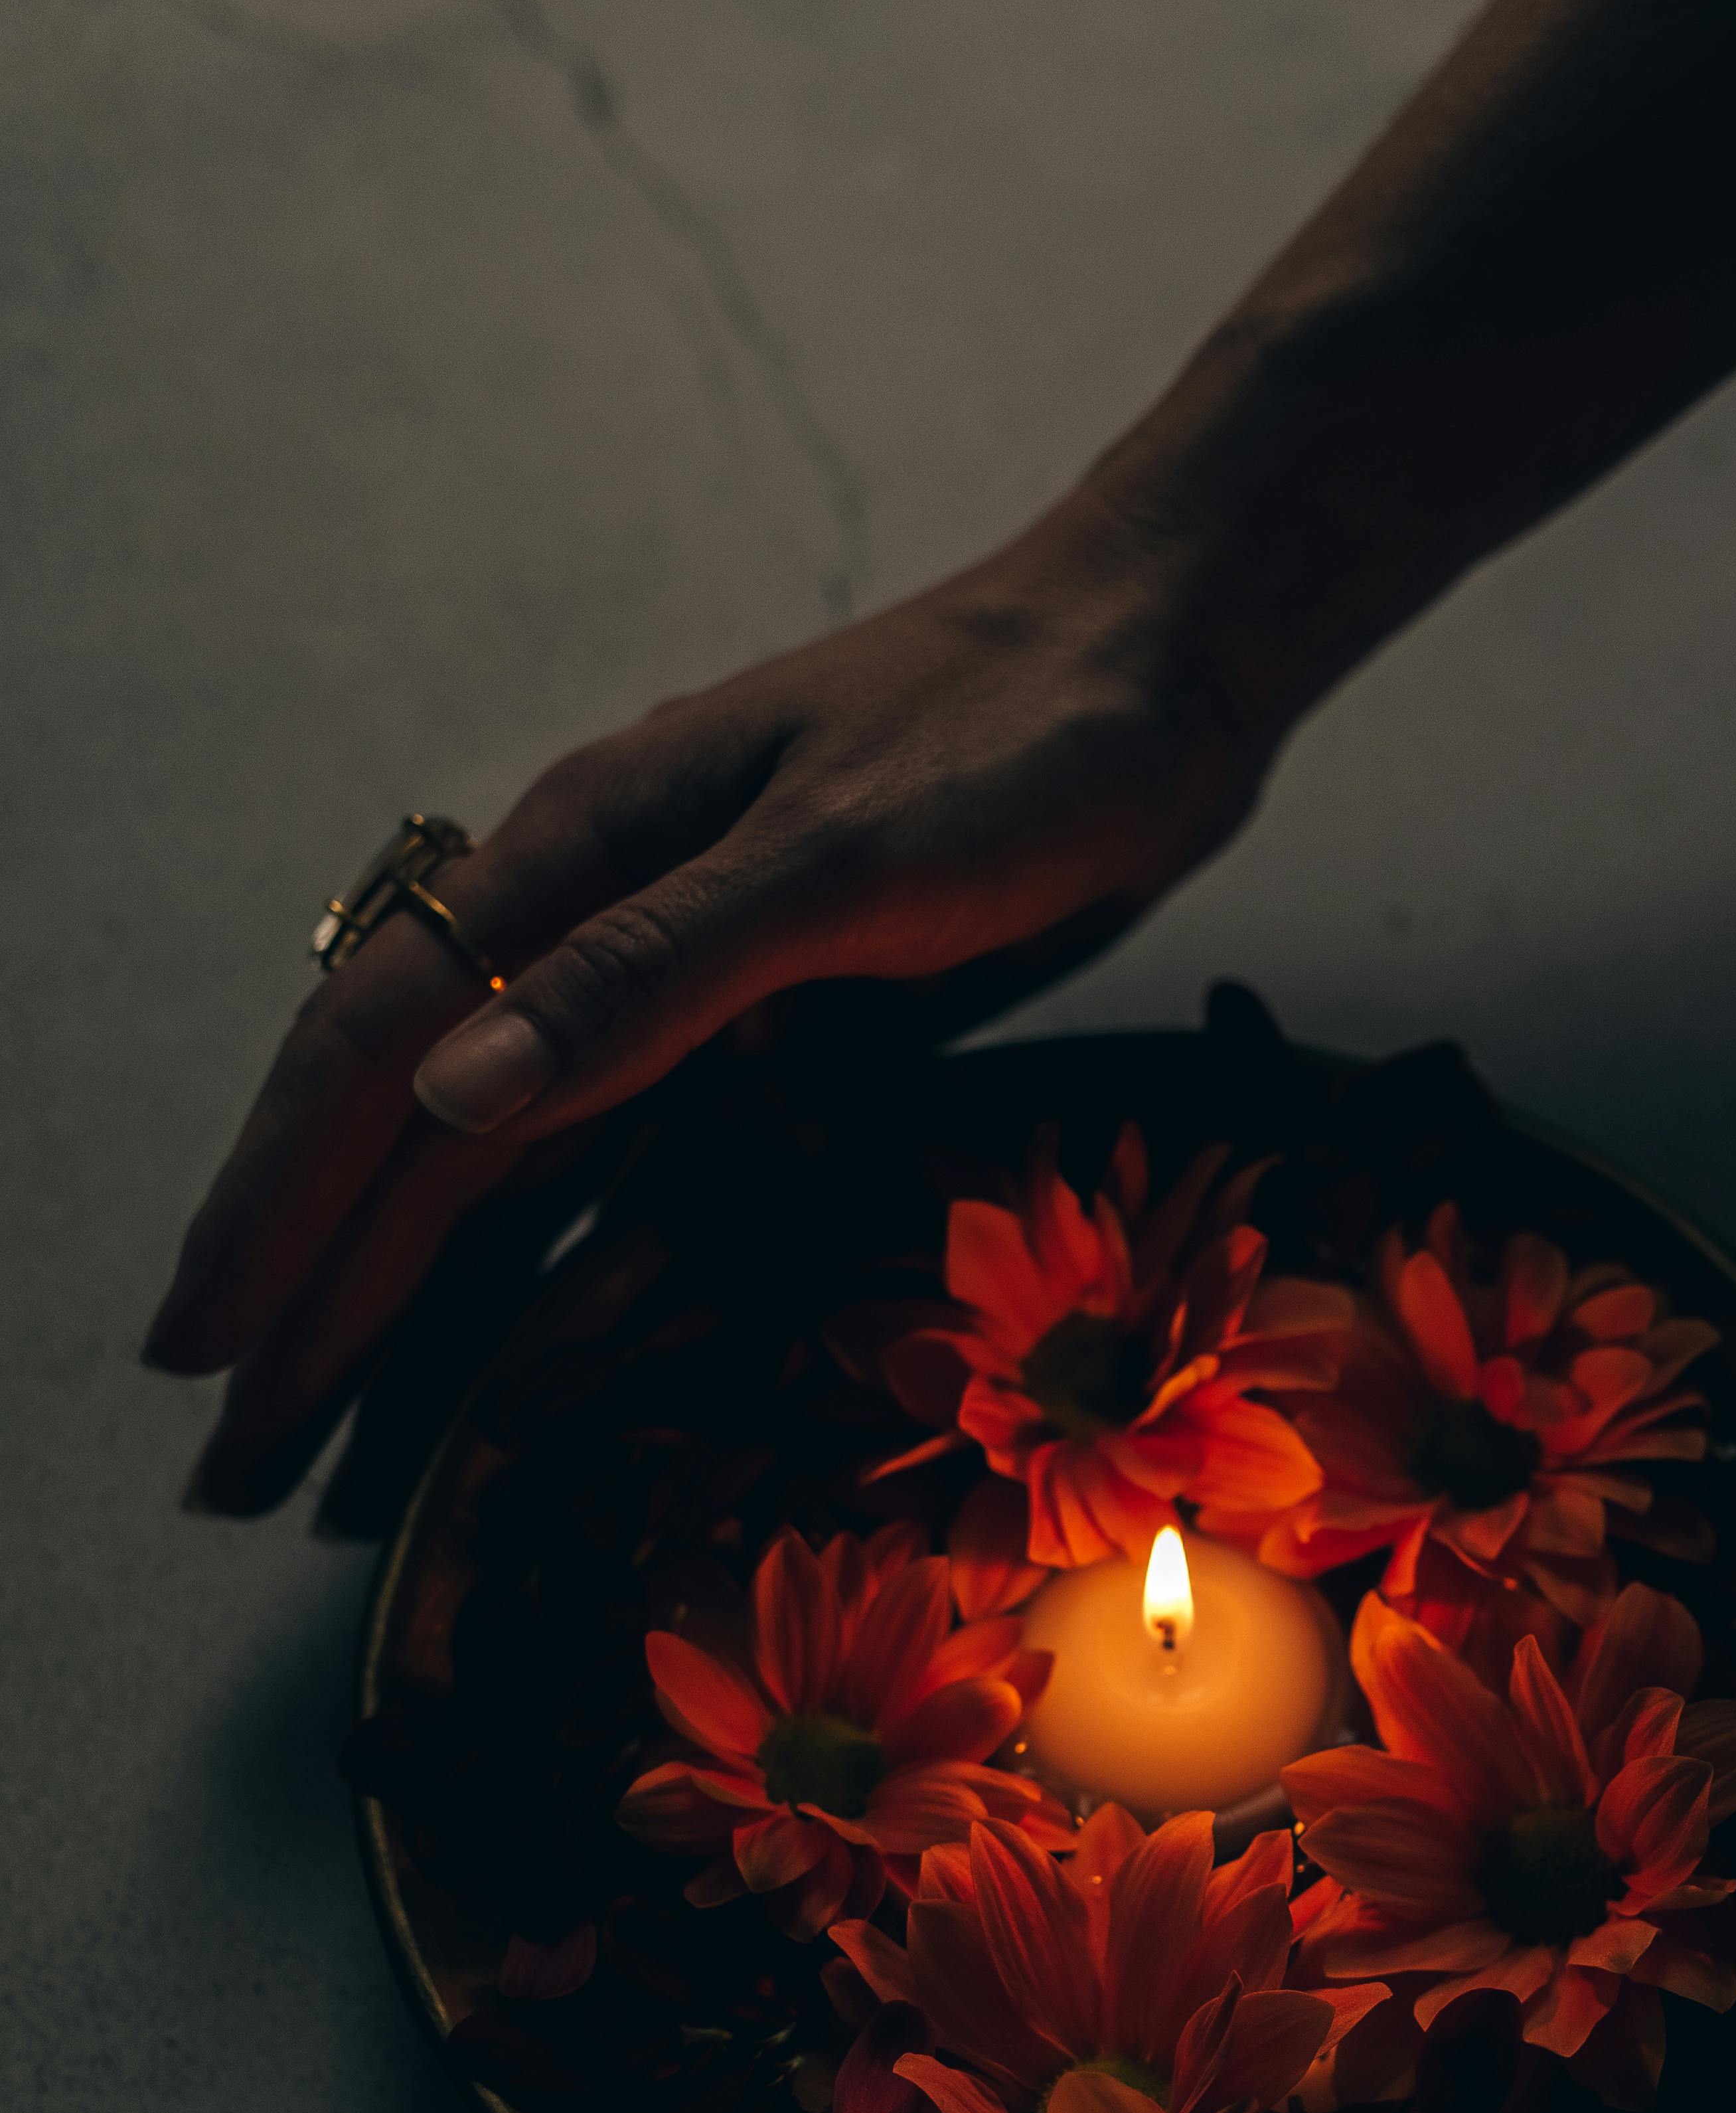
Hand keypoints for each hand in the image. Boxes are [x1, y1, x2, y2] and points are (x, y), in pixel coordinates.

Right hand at [145, 496, 1269, 1509]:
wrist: (1156, 668)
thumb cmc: (1014, 737)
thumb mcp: (836, 858)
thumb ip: (652, 974)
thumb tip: (460, 1097)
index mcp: (577, 857)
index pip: (374, 1057)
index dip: (282, 1208)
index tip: (202, 1345)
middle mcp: (599, 918)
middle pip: (410, 1125)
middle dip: (309, 1279)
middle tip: (226, 1444)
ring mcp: (681, 971)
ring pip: (498, 1151)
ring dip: (401, 1280)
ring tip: (317, 1413)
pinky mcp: (768, 1012)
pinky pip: (617, 1149)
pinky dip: (544, 1245)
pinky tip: (503, 1326)